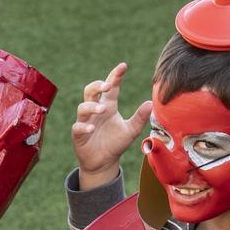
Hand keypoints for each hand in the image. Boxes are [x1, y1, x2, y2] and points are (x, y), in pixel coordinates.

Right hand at [71, 62, 151, 189]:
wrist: (104, 163)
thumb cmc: (116, 143)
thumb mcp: (131, 131)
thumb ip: (139, 118)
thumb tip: (150, 103)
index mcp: (108, 105)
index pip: (111, 87)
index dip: (115, 75)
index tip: (123, 66)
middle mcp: (95, 110)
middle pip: (91, 91)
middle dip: (97, 85)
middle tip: (107, 85)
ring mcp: (85, 121)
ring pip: (83, 107)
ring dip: (92, 106)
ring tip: (103, 109)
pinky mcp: (79, 134)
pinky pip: (78, 127)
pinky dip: (84, 126)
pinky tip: (92, 128)